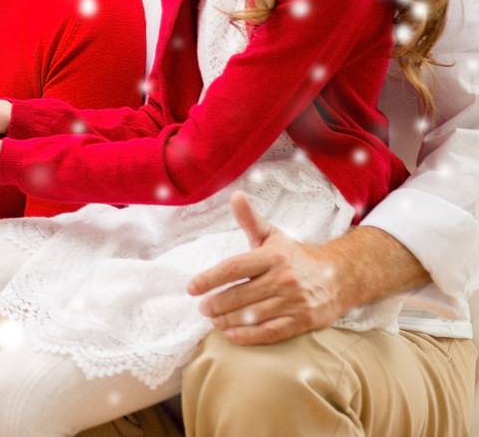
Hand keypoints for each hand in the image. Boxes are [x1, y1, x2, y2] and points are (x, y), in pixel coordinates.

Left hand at [187, 191, 348, 344]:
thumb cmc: (296, 256)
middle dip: (216, 304)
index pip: (233, 268)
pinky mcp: (304, 321)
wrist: (340, 276)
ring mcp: (294, 302)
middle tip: (202, 308)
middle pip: (240, 295)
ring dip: (228, 320)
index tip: (192, 288)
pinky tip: (231, 335)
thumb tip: (235, 195)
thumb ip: (250, 219)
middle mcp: (283, 279)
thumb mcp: (273, 235)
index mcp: (272, 256)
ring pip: (253, 315)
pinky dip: (248, 336)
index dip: (209, 279)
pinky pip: (271, 332)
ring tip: (213, 320)